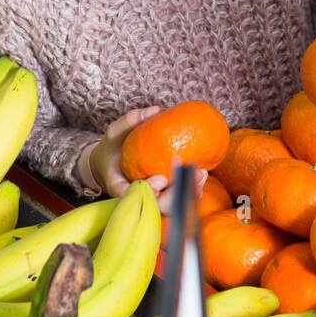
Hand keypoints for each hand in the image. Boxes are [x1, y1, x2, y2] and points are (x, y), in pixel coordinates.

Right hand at [86, 106, 207, 214]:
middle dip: (174, 195)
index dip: (148, 192)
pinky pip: (177, 197)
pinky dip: (190, 189)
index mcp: (118, 186)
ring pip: (169, 205)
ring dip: (187, 192)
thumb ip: (130, 121)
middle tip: (189, 175)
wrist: (113, 162)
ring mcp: (150, 197)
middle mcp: (136, 196)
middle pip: (155, 206)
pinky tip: (202, 174)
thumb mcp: (115, 132)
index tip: (161, 179)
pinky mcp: (162, 194)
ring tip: (201, 174)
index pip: (131, 196)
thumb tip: (154, 110)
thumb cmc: (113, 148)